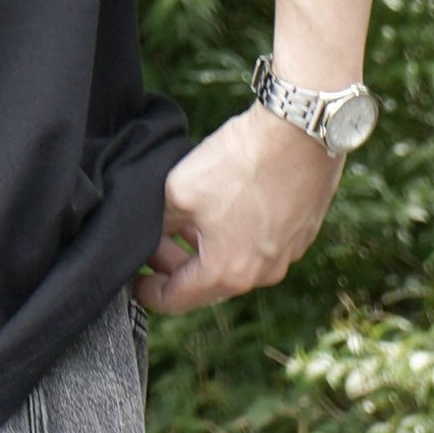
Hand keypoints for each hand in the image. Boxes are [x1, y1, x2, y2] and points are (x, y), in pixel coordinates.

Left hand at [134, 101, 344, 314]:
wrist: (298, 133)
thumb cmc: (237, 163)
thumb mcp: (177, 192)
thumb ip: (158, 222)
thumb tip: (147, 234)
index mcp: (226, 273)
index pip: (175, 299)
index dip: (147, 290)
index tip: (133, 279)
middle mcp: (260, 274)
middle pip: (205, 283)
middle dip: (173, 264)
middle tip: (153, 240)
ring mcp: (286, 254)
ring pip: (232, 262)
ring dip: (202, 248)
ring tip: (180, 220)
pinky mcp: (300, 232)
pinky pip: (257, 245)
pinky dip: (232, 235)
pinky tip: (219, 207)